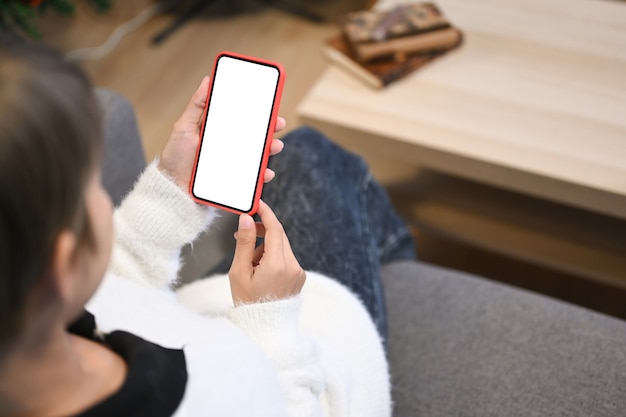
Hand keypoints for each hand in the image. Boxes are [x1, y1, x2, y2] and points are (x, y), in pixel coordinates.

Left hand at [159, 77, 286, 189]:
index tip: (269, 102)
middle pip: (255, 135)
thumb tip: (207, 80)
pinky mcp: (236, 180)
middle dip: (271, 128)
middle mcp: (230, 146)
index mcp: (220, 131)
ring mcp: (234, 164)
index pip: (242, 118)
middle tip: (278, 122)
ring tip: (275, 146)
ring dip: (271, 149)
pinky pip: (254, 178)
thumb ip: (196, 106)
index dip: (257, 110)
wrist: (172, 189)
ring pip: (259, 154)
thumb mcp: (184, 128)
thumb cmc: (176, 158)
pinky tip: (265, 172)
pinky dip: (263, 174)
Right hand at [229, 200, 305, 305]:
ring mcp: (299, 272)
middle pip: (280, 236)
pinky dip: (274, 258)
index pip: (275, 228)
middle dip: (263, 232)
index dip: (266, 213)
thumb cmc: (248, 302)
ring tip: (251, 265)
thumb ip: (245, 242)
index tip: (258, 204)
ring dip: (267, 248)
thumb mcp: (240, 271)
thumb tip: (247, 219)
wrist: (264, 326)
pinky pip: (286, 258)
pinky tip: (262, 271)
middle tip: (244, 233)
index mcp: (278, 264)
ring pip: (282, 247)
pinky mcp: (299, 277)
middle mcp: (293, 266)